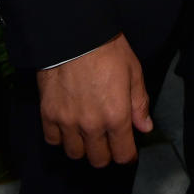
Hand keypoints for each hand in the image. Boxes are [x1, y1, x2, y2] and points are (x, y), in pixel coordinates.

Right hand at [37, 33, 151, 167]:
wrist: (74, 34)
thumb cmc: (108, 49)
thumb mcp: (133, 72)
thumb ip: (139, 103)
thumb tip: (145, 128)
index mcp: (117, 116)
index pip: (123, 154)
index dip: (127, 154)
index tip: (127, 149)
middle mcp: (92, 125)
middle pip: (99, 159)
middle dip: (106, 153)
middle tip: (107, 139)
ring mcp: (68, 122)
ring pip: (75, 154)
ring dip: (83, 147)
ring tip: (86, 132)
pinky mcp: (48, 115)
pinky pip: (53, 140)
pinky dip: (61, 137)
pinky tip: (67, 124)